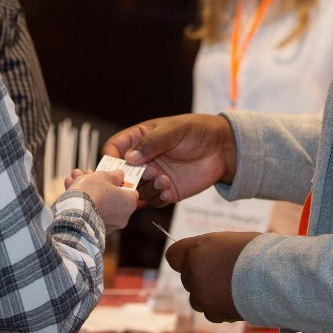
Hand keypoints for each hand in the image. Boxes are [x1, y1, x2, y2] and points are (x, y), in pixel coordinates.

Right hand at [65, 169, 137, 233]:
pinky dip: (83, 202)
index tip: (112, 177)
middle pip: (111, 196)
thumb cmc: (92, 192)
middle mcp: (122, 217)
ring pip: (99, 203)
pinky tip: (70, 190)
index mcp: (129, 203)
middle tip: (88, 174)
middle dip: (98, 184)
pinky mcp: (94, 230)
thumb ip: (114, 175)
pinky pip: (90, 212)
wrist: (73, 213)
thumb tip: (120, 175)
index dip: (120, 182)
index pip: (130, 191)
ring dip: (87, 191)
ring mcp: (108, 225)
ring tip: (74, 178)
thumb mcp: (104, 176)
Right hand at [102, 114, 235, 207]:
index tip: (115, 167)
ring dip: (146, 188)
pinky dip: (157, 198)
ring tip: (164, 180)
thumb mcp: (172, 131)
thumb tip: (129, 158)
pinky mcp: (167, 191)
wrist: (222, 148)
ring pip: (136, 190)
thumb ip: (151, 143)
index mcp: (139, 139)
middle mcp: (143, 160)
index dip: (110, 159)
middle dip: (127, 179)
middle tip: (145, 175)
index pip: (114, 149)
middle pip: (122, 174)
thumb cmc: (197, 131)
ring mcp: (154, 177)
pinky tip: (169, 189)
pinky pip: (154, 201)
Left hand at [165, 231, 258, 322]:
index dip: (183, 260)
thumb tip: (203, 257)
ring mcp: (200, 292)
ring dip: (208, 296)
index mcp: (196, 248)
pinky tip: (236, 300)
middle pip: (186, 278)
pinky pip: (210, 313)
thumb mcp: (227, 241)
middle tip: (223, 276)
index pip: (173, 256)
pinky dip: (220, 309)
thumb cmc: (256, 252)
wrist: (272, 275)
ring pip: (196, 299)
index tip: (193, 262)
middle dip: (200, 279)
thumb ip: (209, 250)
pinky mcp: (211, 311)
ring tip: (231, 289)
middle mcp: (193, 270)